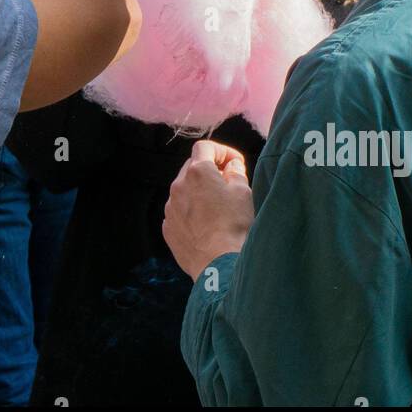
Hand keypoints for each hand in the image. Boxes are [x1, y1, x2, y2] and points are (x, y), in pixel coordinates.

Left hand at [163, 140, 253, 279]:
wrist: (219, 264)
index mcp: (197, 172)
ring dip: (199, 192)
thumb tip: (231, 166)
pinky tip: (206, 225)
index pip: (205, 147)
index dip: (222, 151)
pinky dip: (191, 212)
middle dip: (209, 171)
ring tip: (217, 208)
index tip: (234, 162)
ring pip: (184, 191)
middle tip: (227, 184)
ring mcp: (170, 208)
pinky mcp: (168, 227)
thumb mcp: (243, 193)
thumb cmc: (234, 225)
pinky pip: (179, 211)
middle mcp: (178, 186)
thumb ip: (235, 172)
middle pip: (192, 167)